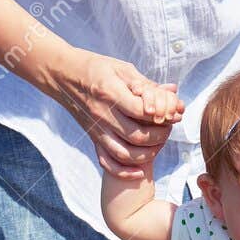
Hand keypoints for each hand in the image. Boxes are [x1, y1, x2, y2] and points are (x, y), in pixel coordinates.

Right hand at [53, 50, 183, 176]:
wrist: (63, 75)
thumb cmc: (97, 68)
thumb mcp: (122, 69)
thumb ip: (147, 85)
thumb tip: (173, 91)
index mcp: (111, 94)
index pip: (142, 112)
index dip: (163, 115)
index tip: (175, 112)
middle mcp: (103, 116)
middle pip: (137, 136)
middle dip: (160, 135)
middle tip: (168, 126)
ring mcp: (97, 130)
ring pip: (126, 154)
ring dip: (148, 153)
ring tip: (158, 142)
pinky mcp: (93, 139)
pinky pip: (108, 162)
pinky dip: (125, 171)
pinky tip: (139, 170)